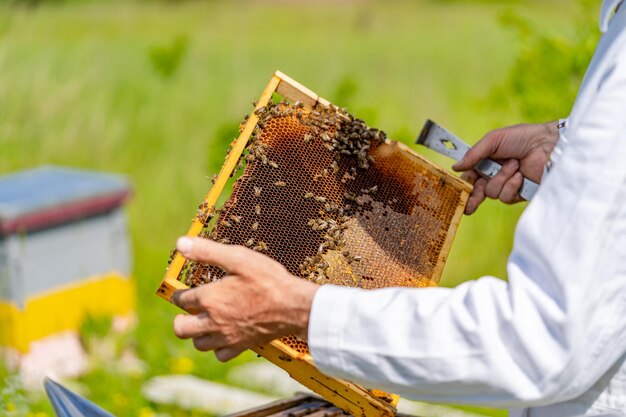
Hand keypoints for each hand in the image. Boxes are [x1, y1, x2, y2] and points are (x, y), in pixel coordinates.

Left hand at [171, 237, 318, 360]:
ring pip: (199, 343)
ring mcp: (227, 336)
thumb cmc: (268, 280)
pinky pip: (220, 354)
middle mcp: (213, 321)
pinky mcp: (241, 346)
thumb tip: (181, 243)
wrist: (293, 306)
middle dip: (181, 319)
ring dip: (198, 333)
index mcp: (210, 298)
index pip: (181, 300)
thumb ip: (207, 251)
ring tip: (206, 322)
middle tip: (190, 311)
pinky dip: (218, 347)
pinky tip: (225, 335)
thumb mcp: (238, 258)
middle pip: (181, 329)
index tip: (185, 291)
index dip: (180, 294)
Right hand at [452, 121, 558, 213]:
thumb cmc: (523, 137)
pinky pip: (506, 197)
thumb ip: (473, 154)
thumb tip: (455, 167)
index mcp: (487, 161)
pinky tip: (520, 176)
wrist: (549, 145)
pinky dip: (512, 185)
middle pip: (477, 191)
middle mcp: (495, 174)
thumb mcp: (494, 140)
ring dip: (501, 178)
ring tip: (514, 165)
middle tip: (468, 206)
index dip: (463, 184)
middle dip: (473, 198)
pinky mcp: (519, 193)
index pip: (470, 176)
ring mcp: (507, 185)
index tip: (456, 191)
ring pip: (491, 192)